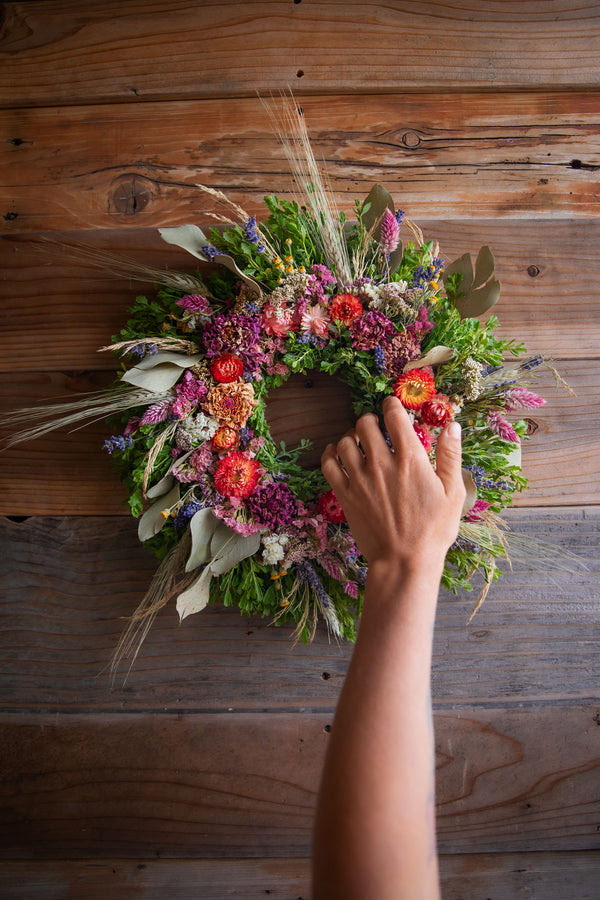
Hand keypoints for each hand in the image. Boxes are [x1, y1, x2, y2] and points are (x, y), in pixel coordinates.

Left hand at [321, 395, 464, 571]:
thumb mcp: (453, 492)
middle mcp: (382, 464)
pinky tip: (336, 453)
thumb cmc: (434, 530)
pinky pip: (328, 464)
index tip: (391, 405)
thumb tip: (452, 425)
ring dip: (351, 435)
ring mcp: (360, 479)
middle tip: (375, 425)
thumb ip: (451, 455)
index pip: (394, 416)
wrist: (404, 561)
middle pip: (365, 424)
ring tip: (358, 440)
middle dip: (370, 419)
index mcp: (410, 460)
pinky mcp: (345, 494)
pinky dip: (330, 453)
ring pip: (345, 441)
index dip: (392, 404)